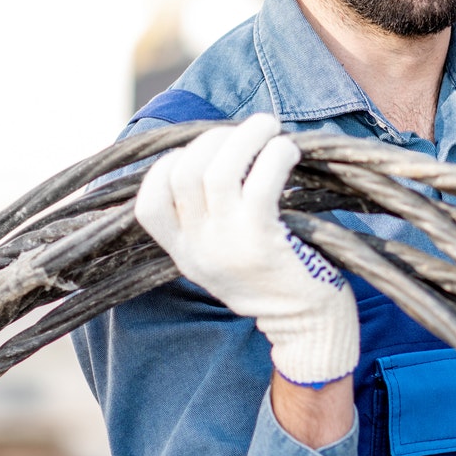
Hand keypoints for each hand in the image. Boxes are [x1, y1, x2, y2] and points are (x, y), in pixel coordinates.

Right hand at [136, 114, 358, 387]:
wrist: (306, 329)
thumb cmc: (272, 282)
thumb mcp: (222, 260)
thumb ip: (207, 223)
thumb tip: (217, 156)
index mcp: (183, 253)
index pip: (148, 202)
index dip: (169, 165)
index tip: (202, 154)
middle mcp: (197, 249)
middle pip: (184, 172)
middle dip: (214, 138)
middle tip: (248, 131)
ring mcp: (227, 245)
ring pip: (218, 170)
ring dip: (245, 136)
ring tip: (269, 125)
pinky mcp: (261, 241)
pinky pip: (260, 182)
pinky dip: (274, 155)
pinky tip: (288, 150)